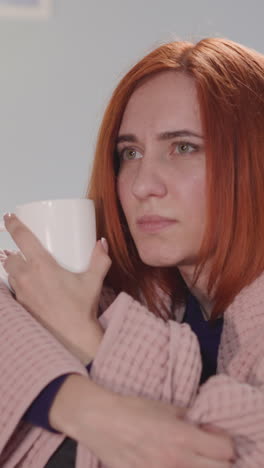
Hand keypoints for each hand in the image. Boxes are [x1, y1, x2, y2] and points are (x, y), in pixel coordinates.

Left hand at [2, 213, 110, 363]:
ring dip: (14, 268)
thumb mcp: (93, 280)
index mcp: (42, 266)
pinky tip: (28, 287)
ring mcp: (21, 293)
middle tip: (22, 249)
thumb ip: (100, 259)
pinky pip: (13, 290)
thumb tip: (101, 243)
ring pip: (9, 274)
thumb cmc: (81, 309)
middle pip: (9, 257)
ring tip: (26, 268)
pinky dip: (17, 285)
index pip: (21, 238)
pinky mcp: (21, 306)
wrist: (73, 337)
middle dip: (13, 251)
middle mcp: (27, 278)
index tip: (9, 216)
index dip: (13, 224)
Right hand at [57, 377, 234, 467]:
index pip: (224, 450)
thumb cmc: (132, 409)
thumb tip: (202, 426)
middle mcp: (177, 461)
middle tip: (207, 448)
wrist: (100, 421)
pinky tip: (166, 459)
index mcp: (182, 438)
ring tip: (184, 453)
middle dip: (218, 459)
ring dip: (197, 464)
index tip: (213, 434)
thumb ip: (187, 419)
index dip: (224, 441)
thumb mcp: (165, 408)